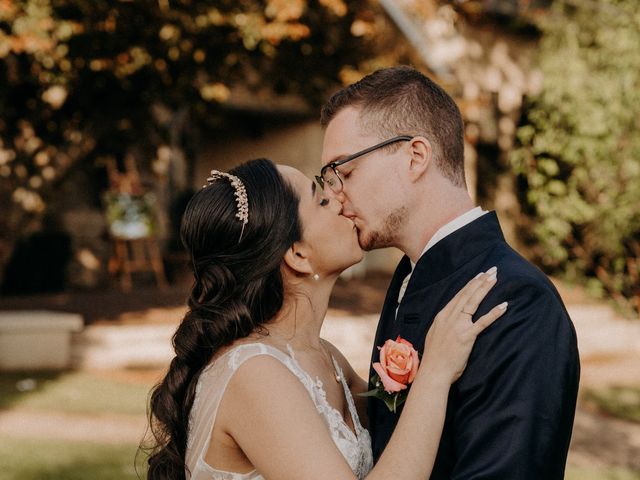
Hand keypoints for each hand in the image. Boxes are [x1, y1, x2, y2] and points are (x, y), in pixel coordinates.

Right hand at [422, 267, 506, 383]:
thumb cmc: (435, 358)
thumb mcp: (435, 335)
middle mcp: (449, 317)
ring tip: (495, 278)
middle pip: (467, 294)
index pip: (458, 296)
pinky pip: (483, 322)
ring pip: (473, 302)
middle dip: (480, 281)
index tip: (479, 275)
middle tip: (491, 270)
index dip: (470, 284)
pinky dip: (494, 312)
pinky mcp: (466, 336)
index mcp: (442, 316)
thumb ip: (444, 326)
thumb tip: (450, 321)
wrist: (433, 372)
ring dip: (485, 289)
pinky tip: (504, 305)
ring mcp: (457, 326)